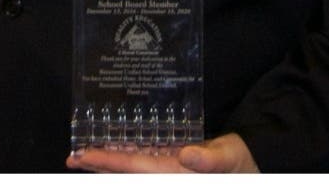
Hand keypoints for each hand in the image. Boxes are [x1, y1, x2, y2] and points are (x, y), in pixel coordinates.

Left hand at [66, 133, 258, 172]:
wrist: (257, 167)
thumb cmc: (244, 165)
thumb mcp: (232, 159)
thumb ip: (213, 158)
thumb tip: (188, 156)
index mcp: (176, 174)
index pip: (134, 168)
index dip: (107, 162)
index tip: (82, 156)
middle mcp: (168, 175)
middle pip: (126, 171)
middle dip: (98, 165)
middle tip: (71, 158)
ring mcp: (169, 172)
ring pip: (132, 169)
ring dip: (108, 163)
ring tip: (84, 157)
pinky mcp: (174, 167)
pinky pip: (144, 165)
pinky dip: (126, 158)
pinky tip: (115, 152)